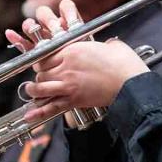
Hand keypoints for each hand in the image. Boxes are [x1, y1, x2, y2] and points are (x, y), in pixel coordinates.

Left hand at [13, 0, 149, 121]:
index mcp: (73, 50)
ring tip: (32, 90)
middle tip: (43, 76)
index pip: (46, 54)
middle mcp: (66, 67)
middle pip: (40, 71)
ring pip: (40, 88)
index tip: (45, 62)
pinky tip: (30, 116)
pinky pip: (51, 107)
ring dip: (34, 90)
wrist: (131, 82)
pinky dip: (38, 113)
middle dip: (40, 74)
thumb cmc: (124, 63)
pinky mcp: (74, 100)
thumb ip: (99, 44)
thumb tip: (103, 46)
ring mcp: (69, 85)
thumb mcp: (110, 45)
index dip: (44, 59)